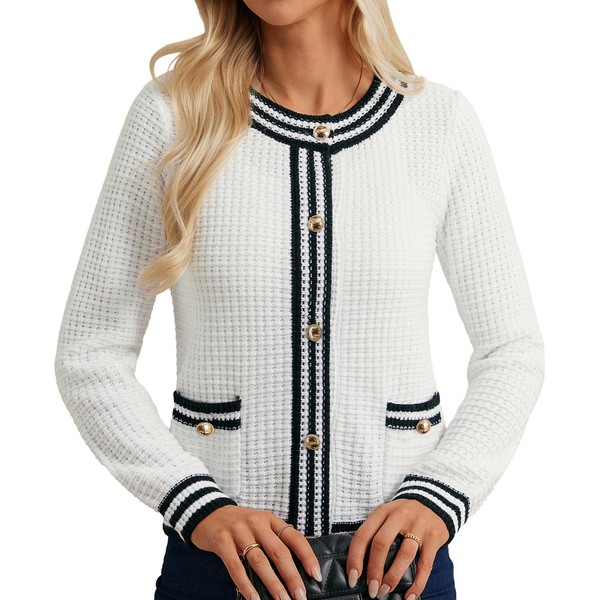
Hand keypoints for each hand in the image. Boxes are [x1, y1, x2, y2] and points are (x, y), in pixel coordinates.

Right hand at [191, 505, 322, 599]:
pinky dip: (245, 584)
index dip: (307, 556)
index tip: (315, 574)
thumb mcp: (259, 524)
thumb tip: (295, 568)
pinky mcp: (222, 541)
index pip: (294, 537)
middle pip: (278, 551)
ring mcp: (238, 531)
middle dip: (291, 576)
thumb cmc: (238, 524)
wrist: (207, 512)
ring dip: (272, 583)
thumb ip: (274, 539)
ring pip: (259, 560)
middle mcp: (256, 523)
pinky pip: (235, 566)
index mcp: (270, 519)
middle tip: (300, 595)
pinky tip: (254, 598)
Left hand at [345, 498, 449, 598]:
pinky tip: (409, 596)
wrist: (433, 502)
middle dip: (374, 570)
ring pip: (404, 554)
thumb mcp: (387, 516)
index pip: (363, 535)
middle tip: (371, 589)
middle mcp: (399, 516)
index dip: (355, 558)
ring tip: (385, 591)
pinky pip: (426, 564)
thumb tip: (361, 566)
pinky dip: (417, 583)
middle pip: (381, 544)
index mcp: (382, 512)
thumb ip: (375, 533)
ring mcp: (418, 526)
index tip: (352, 578)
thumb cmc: (404, 515)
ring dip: (393, 577)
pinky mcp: (433, 537)